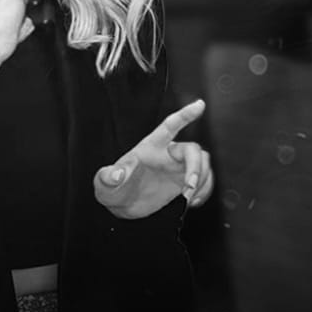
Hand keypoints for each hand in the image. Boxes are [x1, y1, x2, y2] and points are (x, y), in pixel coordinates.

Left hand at [94, 99, 214, 219]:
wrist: (123, 206)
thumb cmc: (113, 189)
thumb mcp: (105, 184)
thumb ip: (108, 177)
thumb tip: (118, 174)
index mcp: (150, 147)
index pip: (169, 126)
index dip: (184, 115)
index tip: (200, 105)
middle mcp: (167, 154)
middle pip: (192, 149)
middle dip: (196, 167)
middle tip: (189, 188)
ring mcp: (178, 168)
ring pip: (204, 163)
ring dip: (202, 181)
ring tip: (187, 198)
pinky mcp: (185, 182)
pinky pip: (206, 179)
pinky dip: (205, 190)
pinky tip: (192, 201)